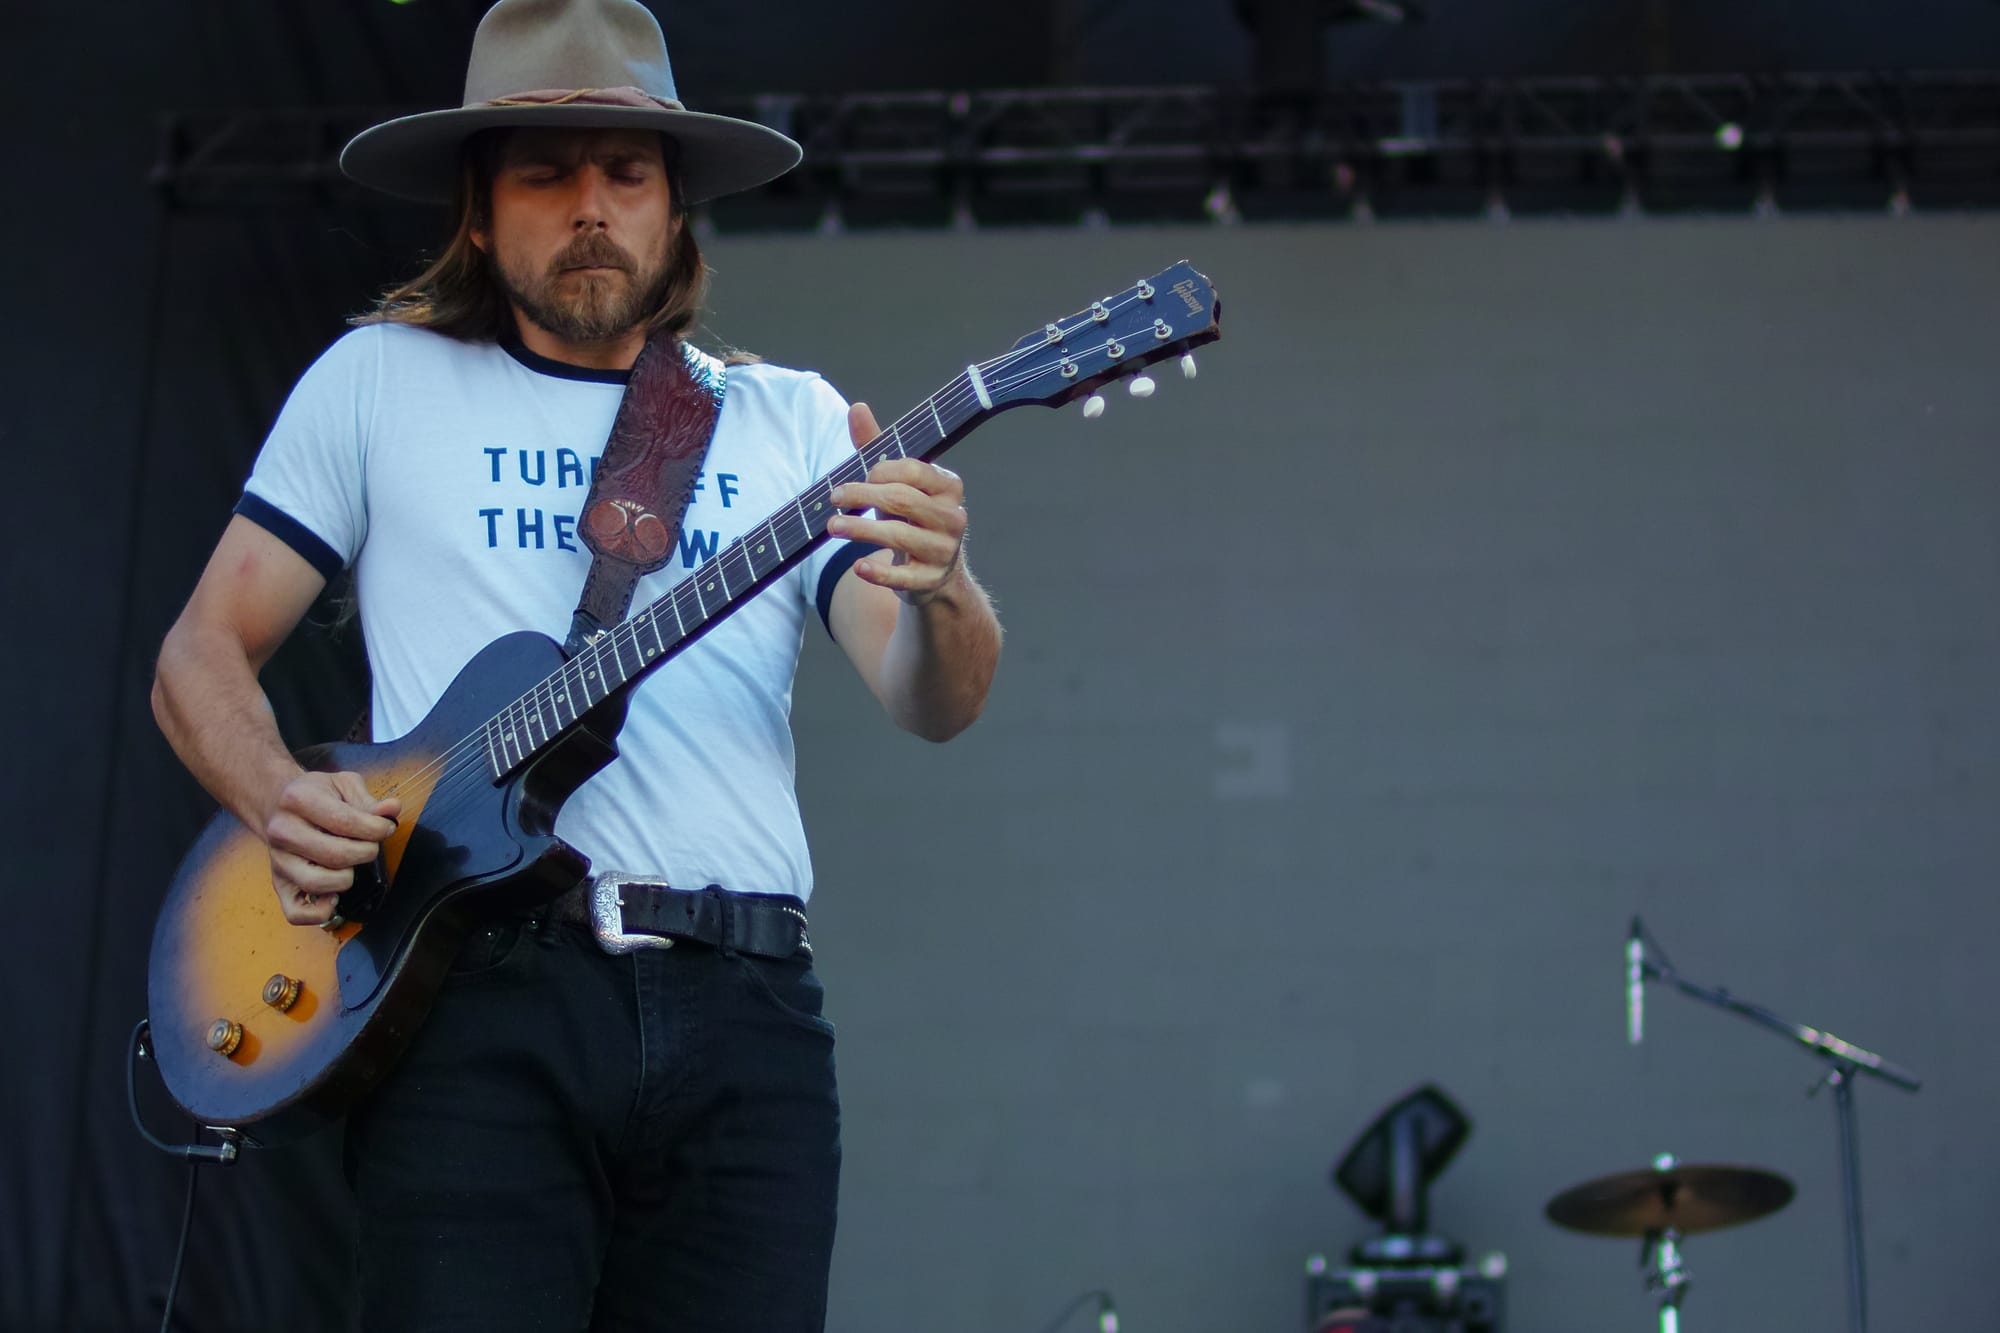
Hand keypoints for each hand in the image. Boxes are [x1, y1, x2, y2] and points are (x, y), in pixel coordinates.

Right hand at [263, 770, 400, 925]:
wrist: (277, 805)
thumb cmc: (315, 795)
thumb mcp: (342, 785)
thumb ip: (369, 800)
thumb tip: (392, 809)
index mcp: (298, 800)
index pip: (345, 822)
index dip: (376, 828)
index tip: (385, 828)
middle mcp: (282, 831)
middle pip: (335, 855)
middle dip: (365, 853)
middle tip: (369, 846)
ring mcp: (278, 860)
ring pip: (317, 883)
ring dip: (346, 878)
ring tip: (351, 865)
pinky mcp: (278, 884)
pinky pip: (296, 913)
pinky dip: (320, 912)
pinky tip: (334, 897)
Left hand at [826, 402, 968, 605]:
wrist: (933, 573)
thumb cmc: (909, 518)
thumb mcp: (897, 484)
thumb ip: (877, 449)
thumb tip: (857, 408)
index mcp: (949, 487)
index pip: (915, 471)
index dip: (880, 471)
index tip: (856, 476)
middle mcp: (953, 517)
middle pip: (903, 500)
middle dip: (863, 496)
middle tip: (834, 498)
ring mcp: (943, 551)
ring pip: (900, 536)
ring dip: (861, 530)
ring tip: (833, 527)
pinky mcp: (929, 580)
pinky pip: (903, 577)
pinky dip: (879, 572)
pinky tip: (858, 567)